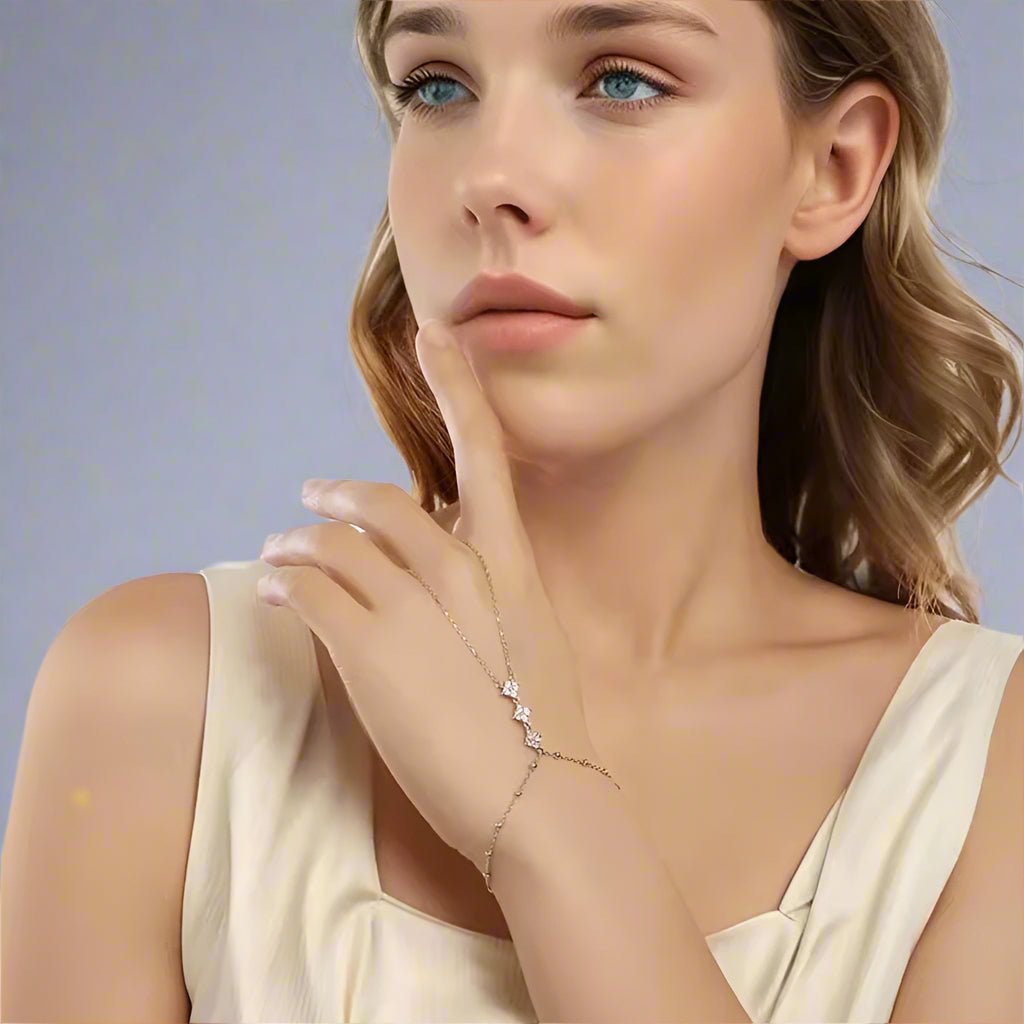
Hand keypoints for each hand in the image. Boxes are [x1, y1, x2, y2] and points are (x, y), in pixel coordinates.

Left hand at [256, 318, 600, 873]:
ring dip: (297, 543)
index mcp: (511, 565)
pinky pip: (308, 591)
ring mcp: (413, 606)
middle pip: (384, 504)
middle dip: (340, 495)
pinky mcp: (367, 647)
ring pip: (335, 545)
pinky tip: (271, 589)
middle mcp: (462, 570)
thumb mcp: (532, 646)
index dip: (458, 388)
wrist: (537, 798)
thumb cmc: (542, 732)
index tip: (435, 336)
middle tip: (310, 498)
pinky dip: (282, 582)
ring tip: (276, 553)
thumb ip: (492, 599)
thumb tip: (454, 574)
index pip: (484, 455)